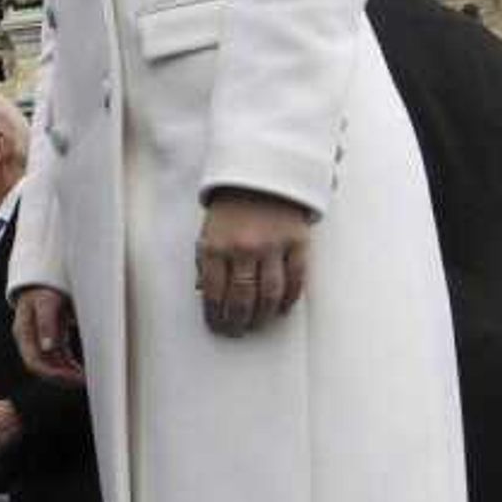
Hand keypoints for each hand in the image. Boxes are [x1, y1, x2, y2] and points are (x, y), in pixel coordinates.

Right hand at [11, 283, 81, 382]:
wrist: (45, 279)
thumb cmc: (44, 288)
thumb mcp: (46, 302)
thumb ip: (46, 323)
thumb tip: (47, 347)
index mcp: (24, 332)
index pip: (34, 362)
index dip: (53, 374)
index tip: (72, 377)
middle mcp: (29, 339)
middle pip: (42, 367)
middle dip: (61, 377)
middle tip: (82, 381)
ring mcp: (38, 339)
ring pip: (50, 364)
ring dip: (66, 373)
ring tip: (84, 377)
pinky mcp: (49, 338)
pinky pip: (57, 357)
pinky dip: (68, 365)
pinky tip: (80, 370)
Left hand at [196, 189, 313, 337]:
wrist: (264, 171)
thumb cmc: (233, 205)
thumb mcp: (208, 231)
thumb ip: (205, 262)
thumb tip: (204, 294)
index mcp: (216, 245)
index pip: (213, 293)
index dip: (215, 316)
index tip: (217, 326)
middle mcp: (243, 248)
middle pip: (242, 299)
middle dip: (238, 321)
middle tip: (237, 330)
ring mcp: (272, 246)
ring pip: (270, 295)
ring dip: (263, 315)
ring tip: (258, 323)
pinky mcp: (297, 242)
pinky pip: (295, 280)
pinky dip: (289, 299)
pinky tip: (281, 307)